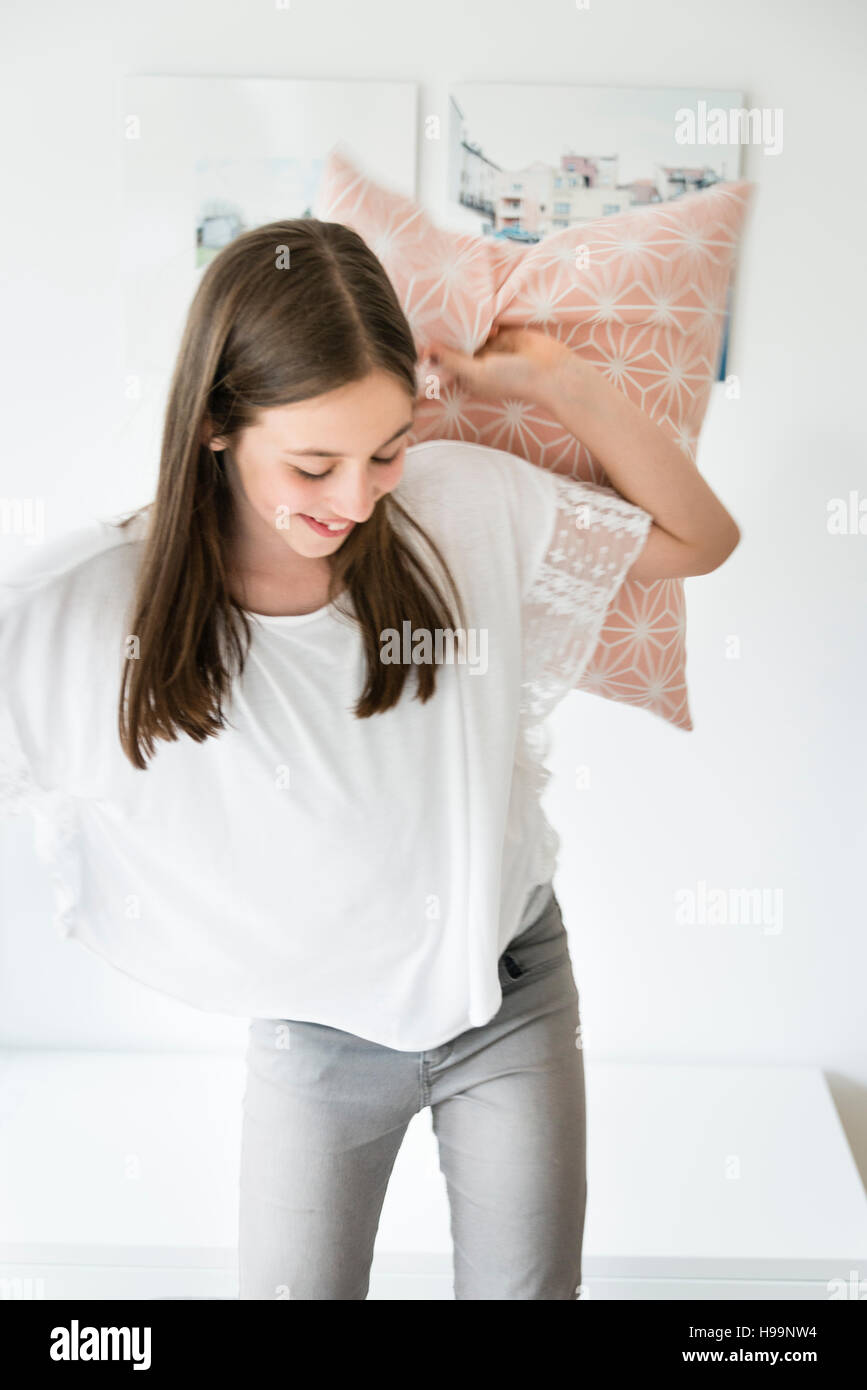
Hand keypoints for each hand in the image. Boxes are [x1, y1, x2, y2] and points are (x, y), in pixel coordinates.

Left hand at [424, 327, 571, 405]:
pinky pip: (487, 323)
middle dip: (449, 334)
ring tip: (457, 311)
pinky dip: (484, 318)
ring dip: (467, 324)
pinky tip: (483, 313)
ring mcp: (490, 349)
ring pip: (470, 333)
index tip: (420, 334)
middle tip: (434, 315)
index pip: (444, 363)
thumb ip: (451, 360)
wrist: (549, 370)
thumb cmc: (512, 379)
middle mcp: (476, 364)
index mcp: (467, 379)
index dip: (434, 350)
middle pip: (456, 346)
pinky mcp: (503, 335)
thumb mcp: (476, 372)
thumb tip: (425, 350)